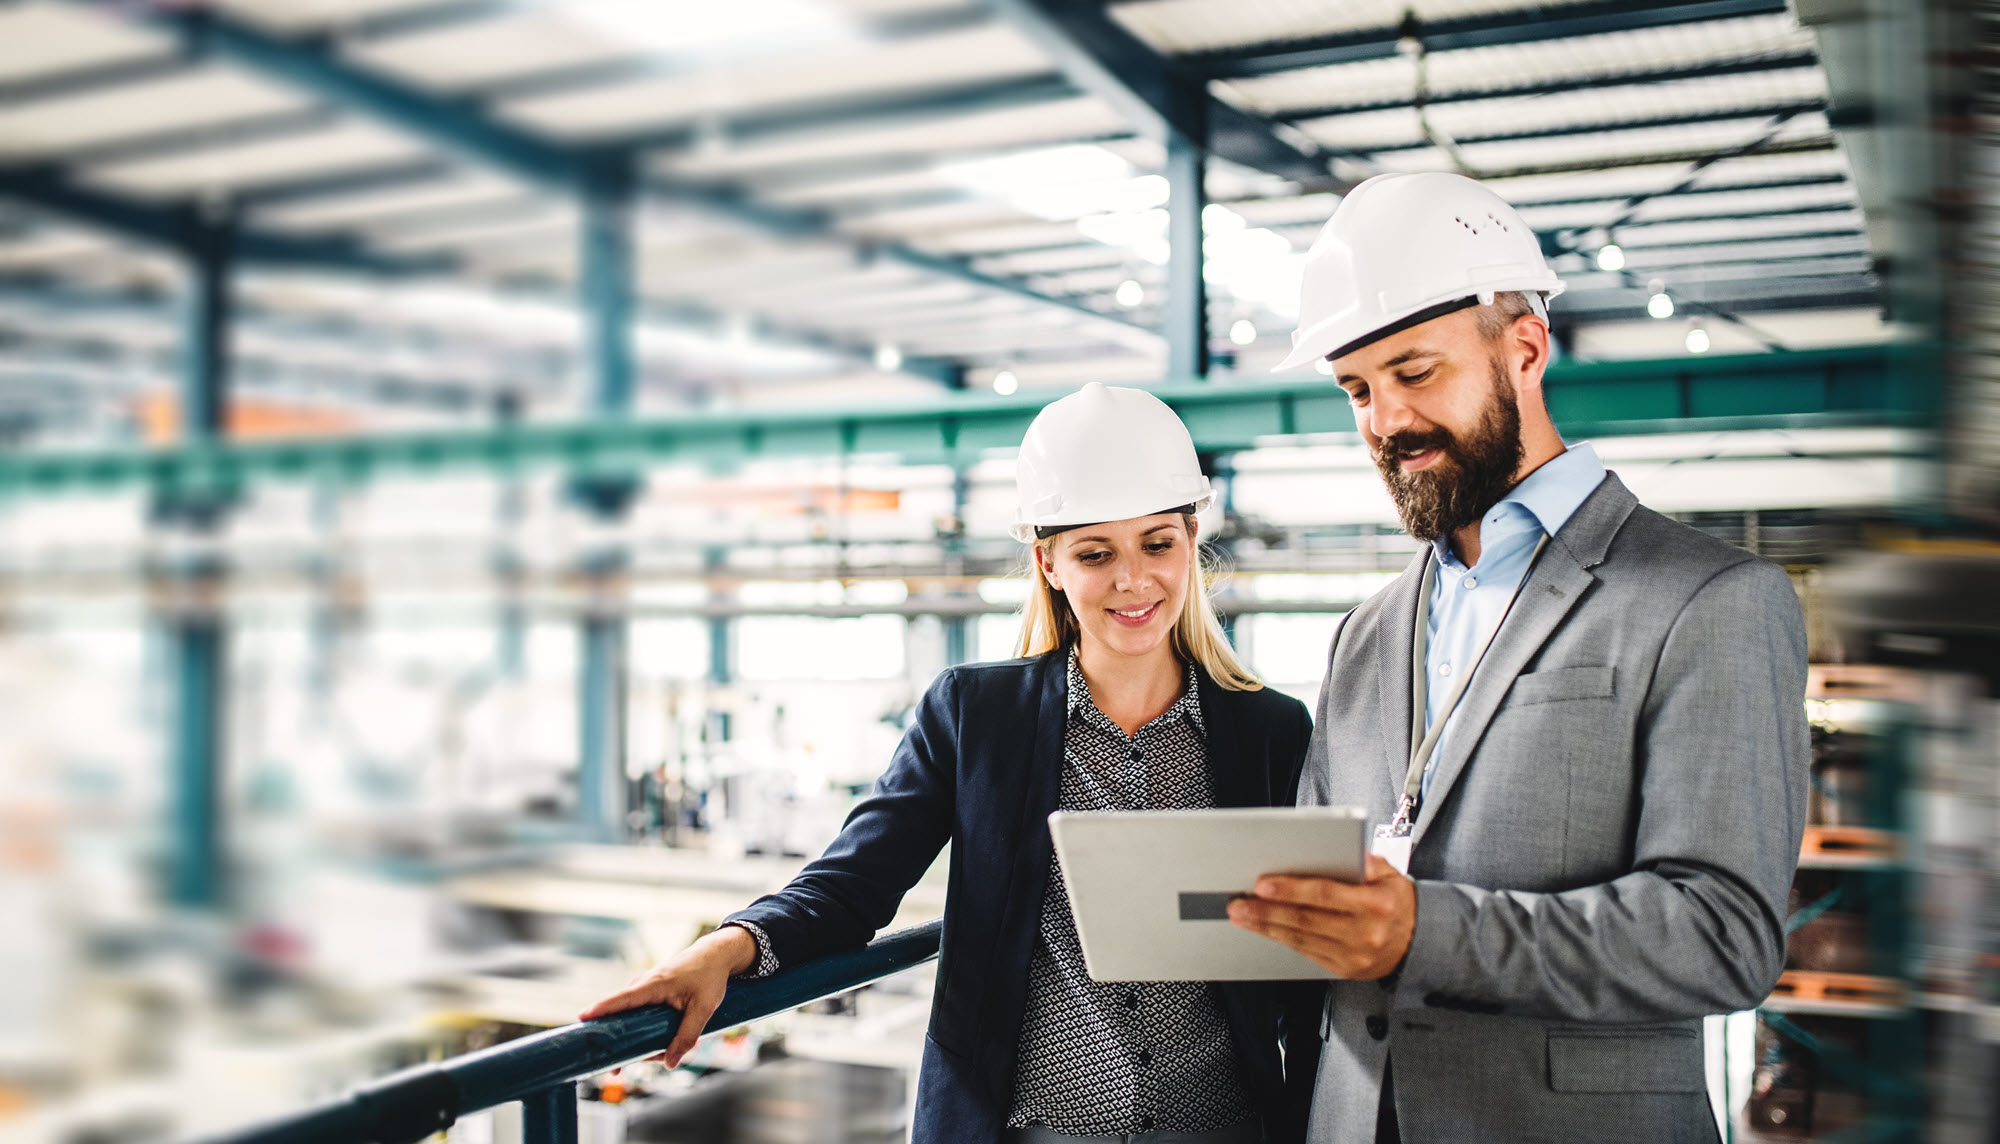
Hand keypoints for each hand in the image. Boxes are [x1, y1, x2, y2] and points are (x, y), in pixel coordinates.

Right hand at [577, 925, 756, 1066]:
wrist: (715, 956)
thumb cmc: (709, 977)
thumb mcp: (704, 1009)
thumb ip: (687, 1036)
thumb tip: (669, 1063)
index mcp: (653, 985)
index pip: (621, 999)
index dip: (601, 1009)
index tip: (582, 1019)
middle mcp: (643, 985)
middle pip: (619, 1015)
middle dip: (616, 1043)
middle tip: (617, 1069)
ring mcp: (644, 988)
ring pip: (629, 1019)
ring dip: (635, 1040)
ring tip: (654, 1056)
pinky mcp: (649, 994)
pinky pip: (637, 1015)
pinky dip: (641, 1031)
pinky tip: (656, 1046)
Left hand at [1227, 853, 1415, 979]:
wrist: (1422, 942)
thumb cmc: (1399, 902)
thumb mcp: (1391, 874)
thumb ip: (1364, 861)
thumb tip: (1336, 849)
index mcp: (1377, 904)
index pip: (1326, 894)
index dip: (1291, 890)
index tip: (1263, 884)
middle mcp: (1366, 932)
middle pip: (1307, 919)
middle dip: (1267, 910)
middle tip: (1238, 902)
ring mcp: (1355, 956)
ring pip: (1302, 939)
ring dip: (1267, 927)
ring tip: (1242, 915)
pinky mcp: (1346, 969)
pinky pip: (1307, 953)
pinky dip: (1282, 940)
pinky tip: (1265, 929)